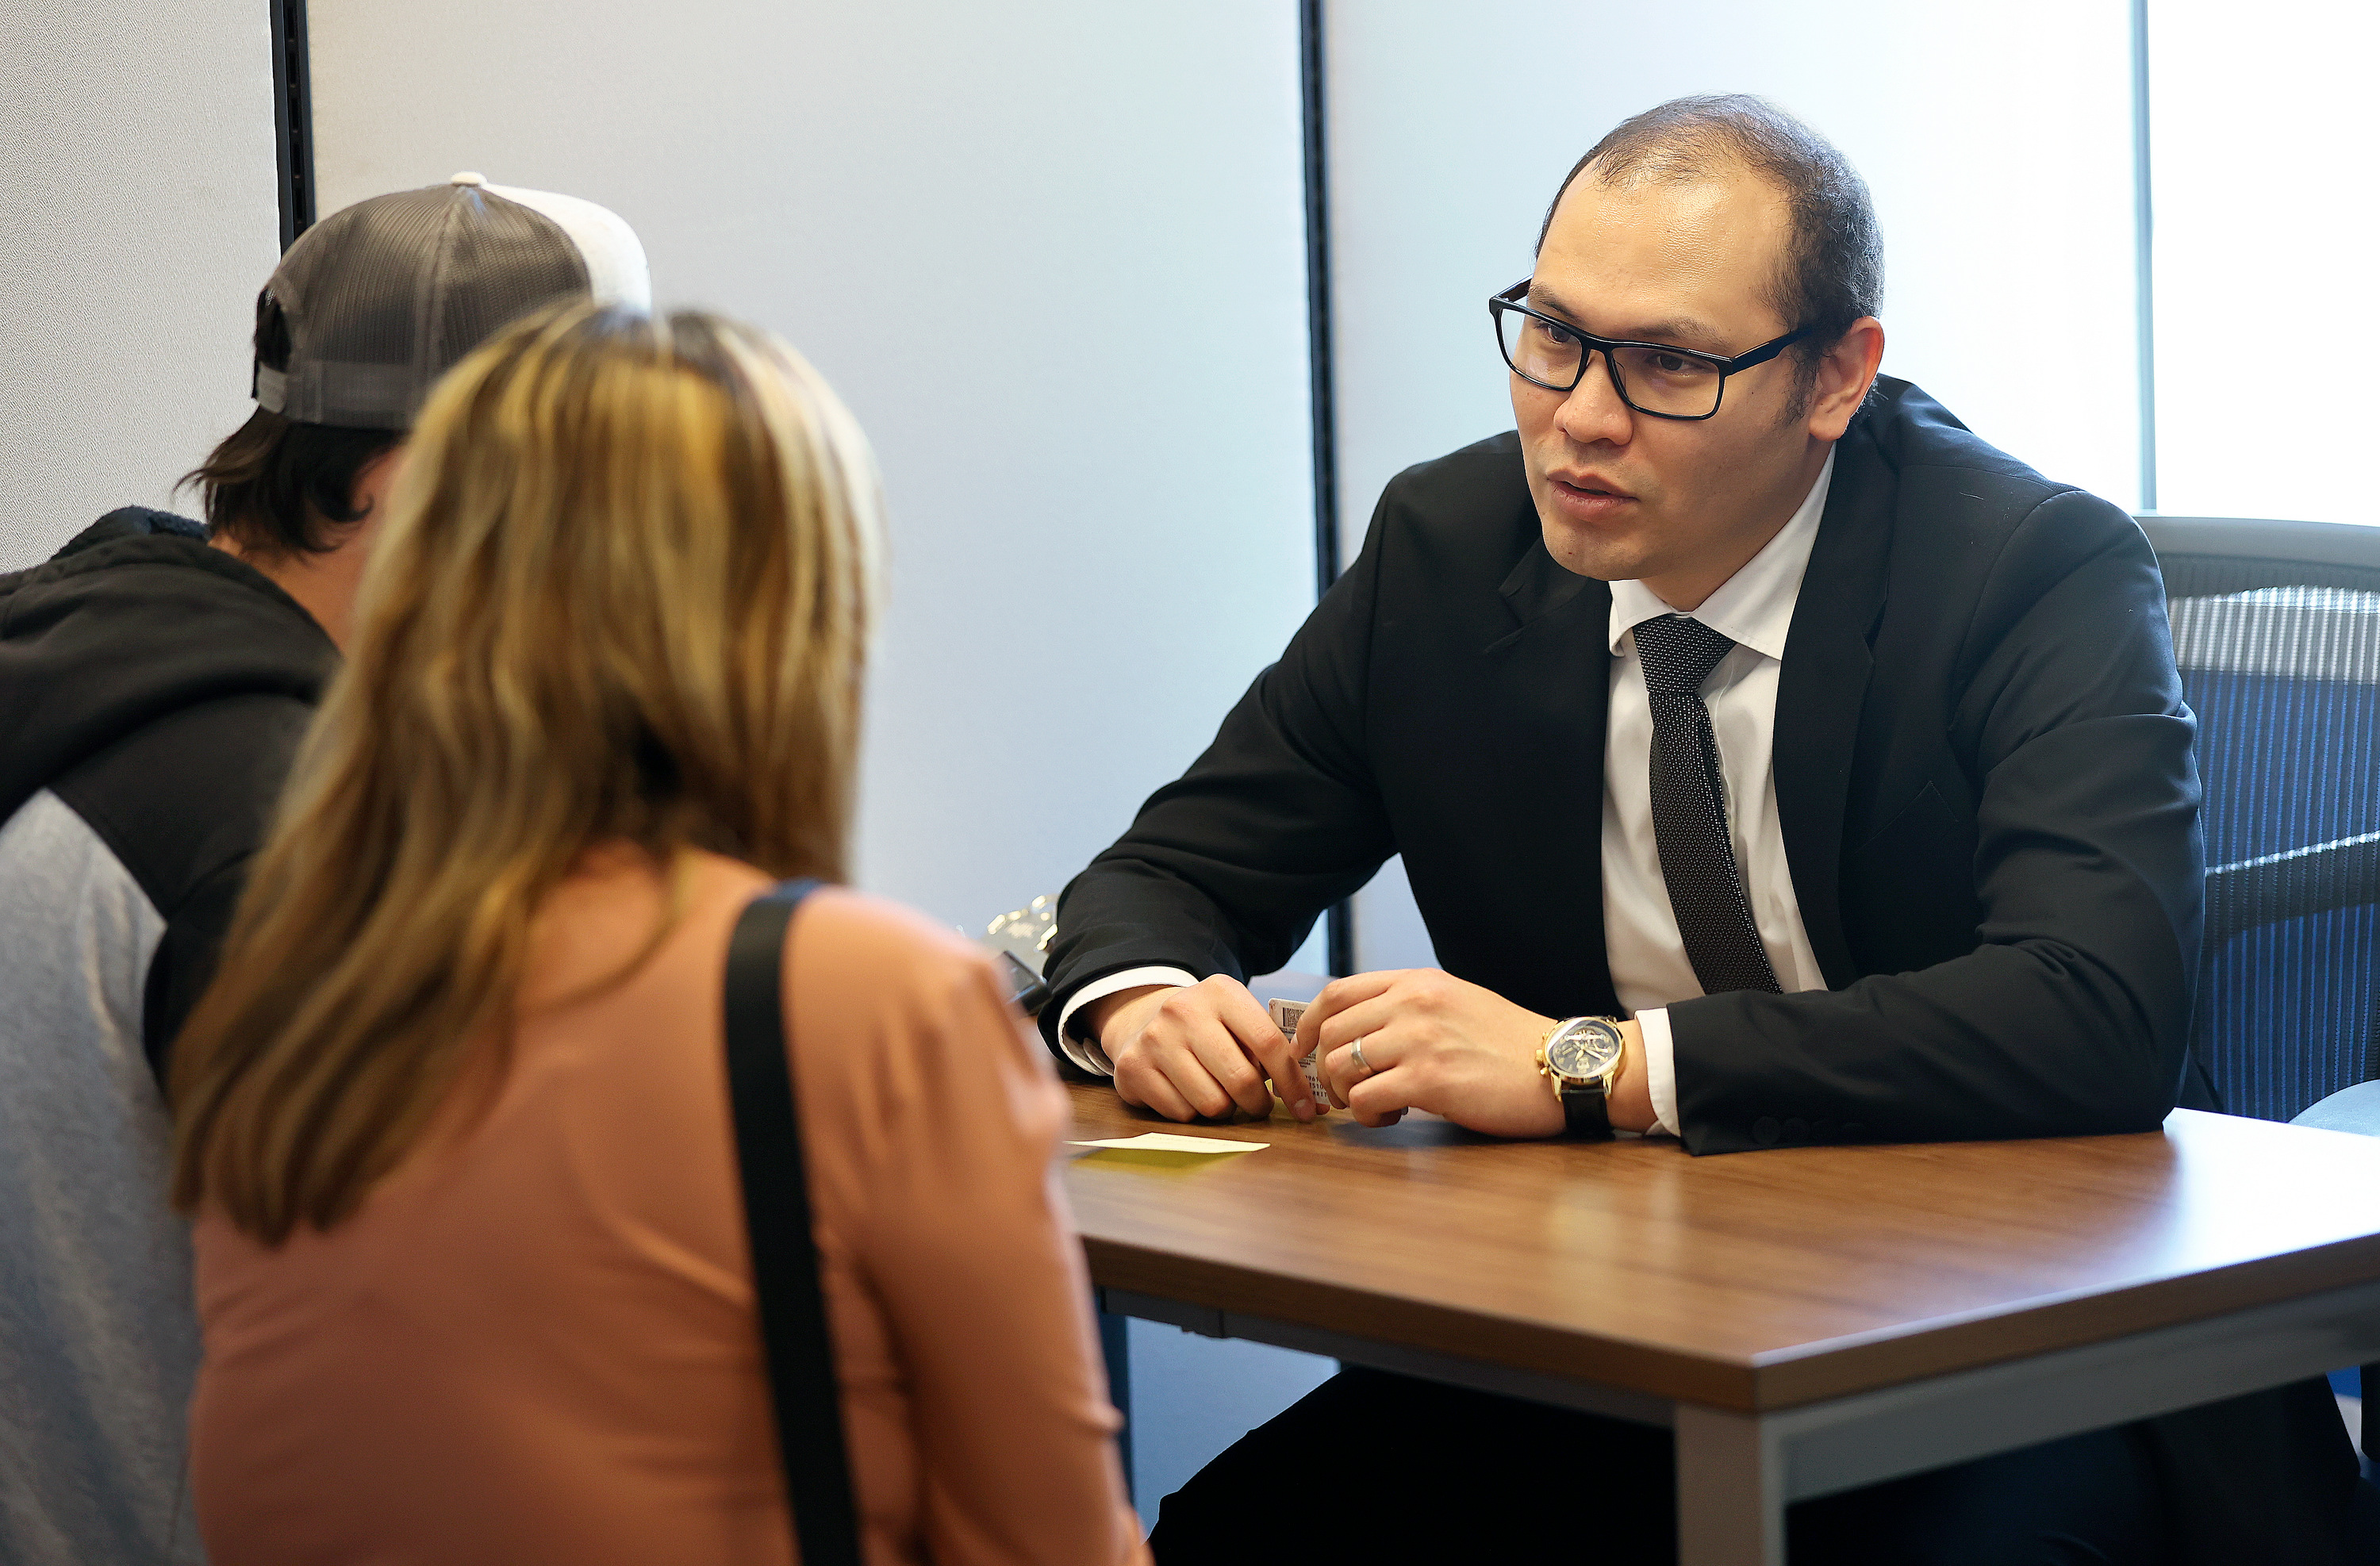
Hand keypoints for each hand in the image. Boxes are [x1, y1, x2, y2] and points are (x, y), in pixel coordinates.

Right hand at [1090, 978, 1319, 1123]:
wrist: (1141, 1020)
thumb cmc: (1207, 1028)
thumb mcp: (1238, 1020)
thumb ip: (1272, 1050)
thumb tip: (1315, 1103)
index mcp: (1221, 992)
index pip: (1269, 1043)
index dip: (1293, 1083)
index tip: (1305, 1109)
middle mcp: (1184, 1010)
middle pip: (1241, 1079)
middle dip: (1258, 1103)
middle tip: (1258, 1105)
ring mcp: (1154, 1039)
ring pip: (1212, 1103)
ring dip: (1224, 1109)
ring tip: (1218, 1093)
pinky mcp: (1132, 1068)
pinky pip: (1181, 1114)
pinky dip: (1192, 1113)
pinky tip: (1187, 1093)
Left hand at [1299, 969, 1652, 1137]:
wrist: (1562, 1067)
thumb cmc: (1511, 1044)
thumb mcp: (1458, 1003)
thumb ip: (1411, 1006)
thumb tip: (1361, 1027)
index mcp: (1418, 982)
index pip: (1337, 993)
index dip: (1309, 1024)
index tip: (1304, 1051)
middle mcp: (1413, 1003)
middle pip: (1330, 1033)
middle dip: (1326, 1069)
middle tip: (1348, 1093)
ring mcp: (1419, 1040)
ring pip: (1340, 1067)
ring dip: (1348, 1095)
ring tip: (1379, 1105)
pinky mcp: (1428, 1080)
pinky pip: (1365, 1098)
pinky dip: (1368, 1114)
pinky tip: (1395, 1115)